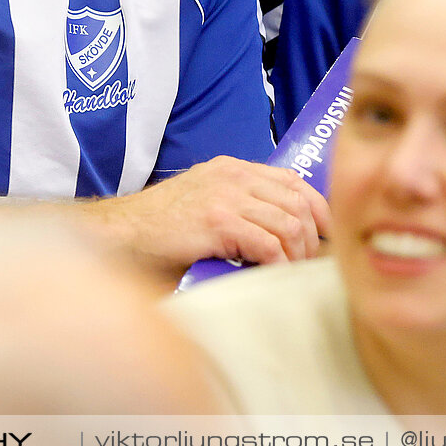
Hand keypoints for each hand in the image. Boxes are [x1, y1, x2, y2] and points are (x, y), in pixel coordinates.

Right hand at [82, 156, 330, 274]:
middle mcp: (233, 176)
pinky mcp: (217, 221)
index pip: (295, 181)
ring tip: (290, 275)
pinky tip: (271, 277)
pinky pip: (268, 244)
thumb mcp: (205, 205)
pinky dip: (278, 265)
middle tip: (310, 266)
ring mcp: (225, 196)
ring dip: (297, 256)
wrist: (119, 236)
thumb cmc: (159, 231)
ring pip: (290, 224)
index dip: (319, 211)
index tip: (326, 239)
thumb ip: (240, 209)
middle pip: (299, 203)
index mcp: (232, 168)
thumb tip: (283, 239)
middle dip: (314, 239)